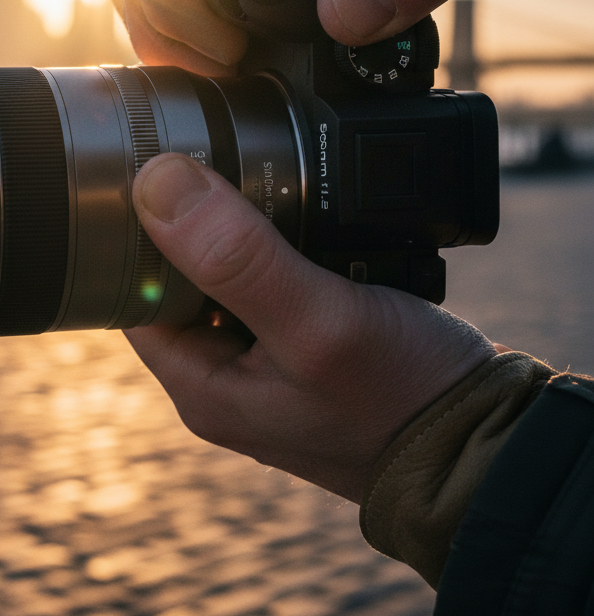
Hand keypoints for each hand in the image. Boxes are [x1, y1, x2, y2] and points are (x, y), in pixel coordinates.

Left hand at [125, 154, 498, 502]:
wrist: (484, 448)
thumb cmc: (405, 400)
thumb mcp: (317, 320)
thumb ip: (238, 258)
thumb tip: (157, 183)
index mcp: (202, 384)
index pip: (131, 295)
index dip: (135, 235)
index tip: (152, 176)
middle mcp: (223, 378)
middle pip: (176, 283)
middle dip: (188, 229)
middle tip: (210, 168)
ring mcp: (264, 365)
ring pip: (224, 280)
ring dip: (236, 236)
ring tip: (256, 189)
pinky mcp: (303, 348)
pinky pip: (269, 287)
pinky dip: (279, 251)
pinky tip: (300, 222)